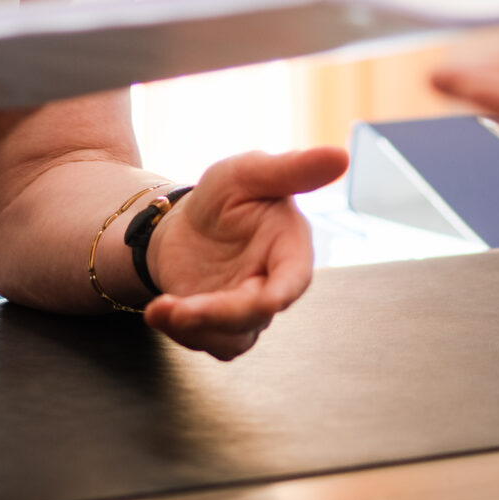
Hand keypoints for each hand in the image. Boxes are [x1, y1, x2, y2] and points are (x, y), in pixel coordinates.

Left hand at [142, 146, 347, 359]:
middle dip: (216, 314)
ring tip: (159, 309)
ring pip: (231, 338)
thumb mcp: (249, 173)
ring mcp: (247, 312)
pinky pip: (207, 343)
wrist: (181, 224)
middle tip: (177, 308)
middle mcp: (273, 285)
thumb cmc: (223, 196)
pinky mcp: (220, 327)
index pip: (294, 279)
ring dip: (193, 328)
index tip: (267, 301)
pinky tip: (158, 311)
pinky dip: (179, 332)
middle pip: (255, 314)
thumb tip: (340, 156)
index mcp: (289, 248)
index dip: (283, 293)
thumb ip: (292, 169)